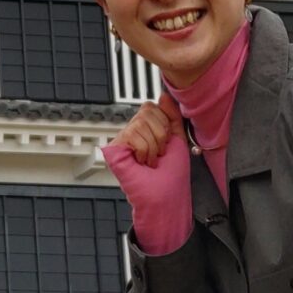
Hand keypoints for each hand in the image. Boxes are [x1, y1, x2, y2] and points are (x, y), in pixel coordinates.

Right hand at [102, 91, 194, 255]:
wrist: (166, 196)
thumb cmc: (171, 176)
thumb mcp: (178, 139)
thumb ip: (172, 116)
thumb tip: (163, 95)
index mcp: (147, 129)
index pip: (153, 107)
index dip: (165, 124)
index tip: (166, 144)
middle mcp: (132, 131)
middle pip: (147, 110)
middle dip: (161, 134)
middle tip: (158, 153)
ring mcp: (122, 139)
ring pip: (141, 123)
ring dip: (153, 146)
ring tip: (150, 160)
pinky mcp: (114, 148)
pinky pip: (133, 134)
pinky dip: (144, 150)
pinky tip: (140, 162)